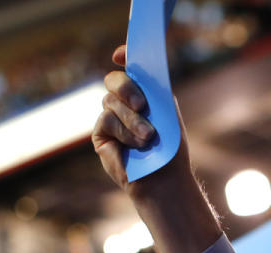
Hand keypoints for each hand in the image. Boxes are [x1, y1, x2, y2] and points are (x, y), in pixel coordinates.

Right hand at [91, 46, 219, 252]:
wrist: (164, 179)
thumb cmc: (170, 149)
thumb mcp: (168, 116)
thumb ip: (157, 92)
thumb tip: (147, 71)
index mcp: (143, 95)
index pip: (129, 68)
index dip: (124, 57)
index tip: (122, 55)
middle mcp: (124, 103)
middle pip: (114, 81)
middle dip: (126, 89)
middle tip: (142, 106)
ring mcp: (110, 117)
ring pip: (111, 103)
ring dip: (133, 121)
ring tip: (148, 139)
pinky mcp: (101, 134)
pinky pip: (106, 121)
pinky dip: (124, 133)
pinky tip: (136, 146)